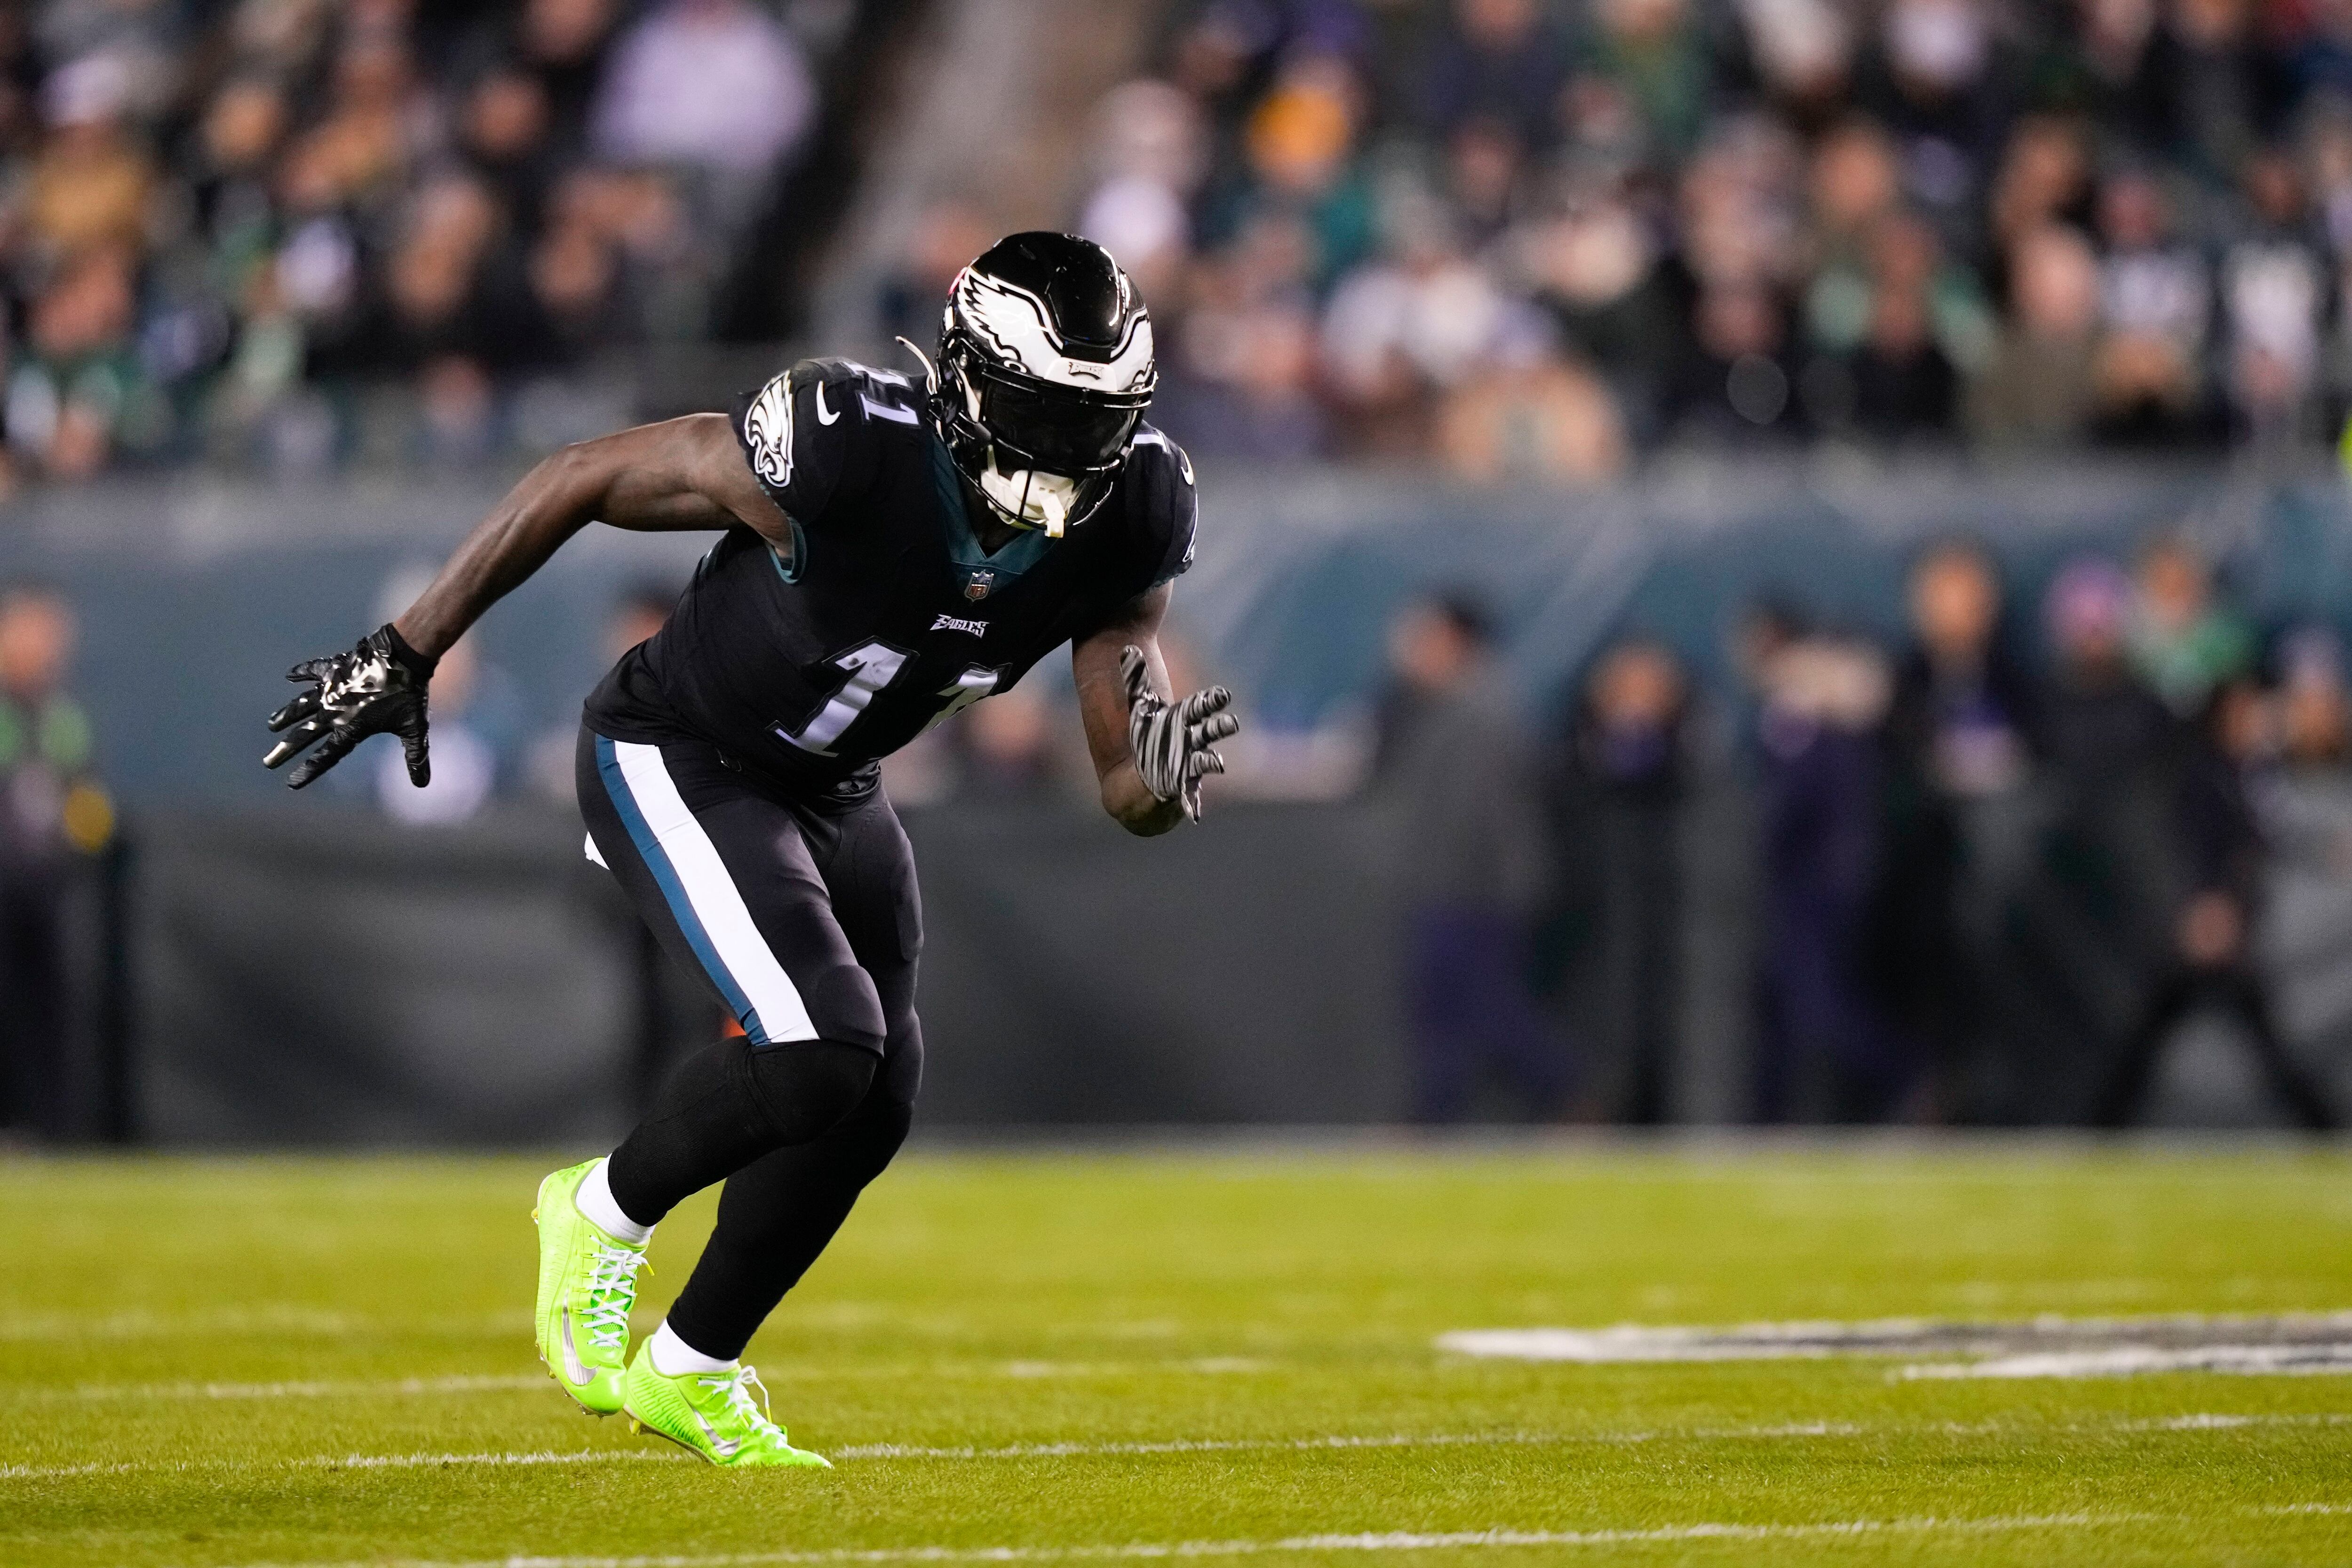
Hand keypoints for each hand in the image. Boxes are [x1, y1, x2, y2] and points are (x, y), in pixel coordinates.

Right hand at [263, 624, 433, 788]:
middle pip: (306, 734)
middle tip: (268, 761)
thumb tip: (422, 785)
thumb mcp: (415, 728)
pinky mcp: (336, 667)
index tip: (291, 783)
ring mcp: (333, 687)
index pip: (327, 755)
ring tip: (272, 725)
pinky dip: (302, 671)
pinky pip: (314, 669)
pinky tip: (289, 675)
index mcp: (353, 727)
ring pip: (303, 704)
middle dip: (286, 749)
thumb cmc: (410, 693)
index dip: (310, 770)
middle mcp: (337, 709)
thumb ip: (415, 757)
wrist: (404, 655)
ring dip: (287, 715)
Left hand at [1120, 644, 1237, 821]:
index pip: (1201, 707)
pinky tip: (1193, 814)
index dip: (1212, 702)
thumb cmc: (1144, 734)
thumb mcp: (1137, 706)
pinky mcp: (1183, 786)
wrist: (1140, 769)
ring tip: (1217, 764)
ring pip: (1203, 761)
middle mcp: (1191, 740)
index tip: (1223, 695)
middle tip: (1231, 723)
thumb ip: (1135, 680)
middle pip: (1209, 732)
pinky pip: (1189, 795)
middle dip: (1220, 728)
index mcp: (1183, 719)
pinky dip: (1191, 804)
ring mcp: (1189, 763)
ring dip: (1210, 762)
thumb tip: (1126, 648)